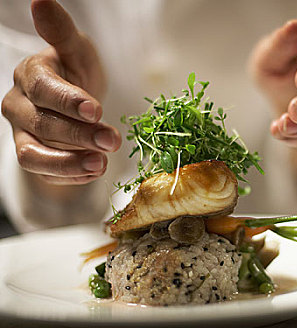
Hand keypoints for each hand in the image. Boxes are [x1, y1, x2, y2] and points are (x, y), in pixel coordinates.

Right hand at [1, 0, 119, 186]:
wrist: (77, 103)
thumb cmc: (77, 72)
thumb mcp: (77, 50)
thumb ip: (62, 33)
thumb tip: (41, 0)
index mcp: (30, 76)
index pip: (42, 90)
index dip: (68, 101)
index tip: (96, 110)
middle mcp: (19, 107)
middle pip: (43, 125)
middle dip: (79, 134)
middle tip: (113, 140)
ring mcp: (23, 135)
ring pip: (34, 156)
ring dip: (69, 163)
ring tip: (102, 164)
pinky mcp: (36, 159)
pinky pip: (47, 175)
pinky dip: (71, 176)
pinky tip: (96, 171)